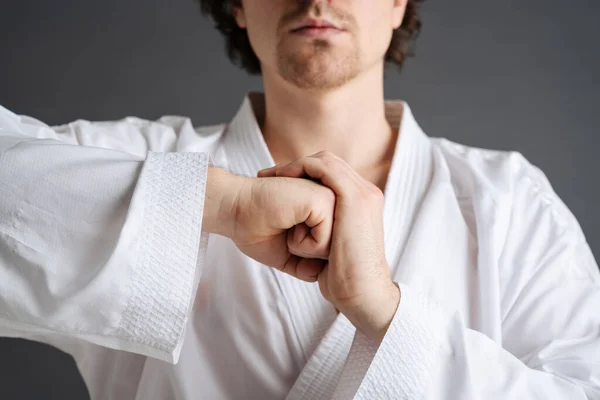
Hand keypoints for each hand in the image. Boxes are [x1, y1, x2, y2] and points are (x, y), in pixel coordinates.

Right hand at [202, 166, 334, 281]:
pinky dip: (301, 244)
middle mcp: (334, 202)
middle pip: (337, 252)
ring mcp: (331, 199)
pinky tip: (288, 223)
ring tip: (287, 226)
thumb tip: (325, 277)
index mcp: (326, 211)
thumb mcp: (288, 255)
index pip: (334, 251)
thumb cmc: (256, 228)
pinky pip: (323, 242)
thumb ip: (309, 266)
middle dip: (307, 253)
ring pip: (333, 249)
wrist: (235, 209)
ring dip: (303, 248)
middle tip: (286, 231)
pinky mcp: (323, 201)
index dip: (306, 256)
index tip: (285, 234)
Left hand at [258, 152, 400, 340]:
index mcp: (363, 205)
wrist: (364, 295)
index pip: (332, 175)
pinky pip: (323, 168)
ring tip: (271, 176)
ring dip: (295, 165)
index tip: (276, 182)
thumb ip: (326, 235)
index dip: (303, 174)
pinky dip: (300, 168)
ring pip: (325, 161)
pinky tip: (281, 178)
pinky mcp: (354, 198)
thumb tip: (304, 234)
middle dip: (296, 166)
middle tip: (268, 175)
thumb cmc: (346, 281)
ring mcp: (363, 194)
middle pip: (328, 163)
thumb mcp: (335, 251)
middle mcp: (366, 194)